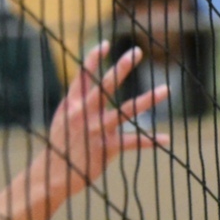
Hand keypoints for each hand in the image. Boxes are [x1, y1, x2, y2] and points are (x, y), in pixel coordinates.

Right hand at [39, 44, 166, 191]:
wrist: (52, 175)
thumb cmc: (60, 147)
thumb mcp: (63, 120)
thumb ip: (76, 105)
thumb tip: (83, 90)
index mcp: (72, 105)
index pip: (82, 76)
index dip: (93, 59)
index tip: (106, 44)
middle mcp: (85, 113)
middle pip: (106, 85)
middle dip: (122, 68)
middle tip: (137, 52)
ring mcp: (97, 129)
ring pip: (127, 110)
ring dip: (148, 99)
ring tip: (166, 89)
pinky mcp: (107, 148)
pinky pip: (134, 142)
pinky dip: (151, 141)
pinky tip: (166, 139)